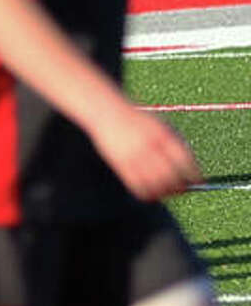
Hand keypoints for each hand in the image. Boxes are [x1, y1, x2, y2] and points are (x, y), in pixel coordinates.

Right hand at [88, 105, 202, 200]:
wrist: (107, 111)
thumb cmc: (139, 120)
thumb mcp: (160, 126)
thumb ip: (177, 145)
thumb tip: (193, 171)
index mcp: (162, 135)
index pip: (185, 161)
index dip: (194, 175)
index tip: (197, 181)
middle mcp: (149, 146)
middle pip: (171, 176)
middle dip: (180, 186)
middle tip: (182, 189)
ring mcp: (134, 156)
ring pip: (156, 185)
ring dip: (165, 192)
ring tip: (167, 191)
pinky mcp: (121, 164)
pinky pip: (138, 187)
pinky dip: (148, 193)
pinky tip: (151, 191)